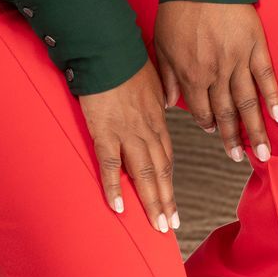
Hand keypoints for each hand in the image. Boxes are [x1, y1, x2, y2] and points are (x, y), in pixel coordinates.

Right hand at [77, 60, 178, 233]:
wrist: (109, 50)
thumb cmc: (128, 61)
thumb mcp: (153, 79)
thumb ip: (158, 97)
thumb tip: (163, 105)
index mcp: (157, 120)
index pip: (166, 157)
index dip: (169, 182)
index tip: (172, 202)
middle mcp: (146, 131)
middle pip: (160, 171)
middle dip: (166, 201)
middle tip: (170, 225)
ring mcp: (126, 133)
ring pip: (144, 174)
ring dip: (152, 201)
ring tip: (157, 225)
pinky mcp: (104, 132)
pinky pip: (111, 165)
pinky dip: (115, 187)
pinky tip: (119, 207)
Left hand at [153, 1, 277, 164]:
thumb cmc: (177, 8)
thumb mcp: (161, 44)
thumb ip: (165, 76)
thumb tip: (168, 103)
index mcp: (190, 73)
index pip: (201, 109)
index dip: (209, 124)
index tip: (215, 133)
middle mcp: (215, 73)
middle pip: (226, 112)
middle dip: (233, 138)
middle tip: (240, 160)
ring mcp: (238, 60)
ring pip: (248, 102)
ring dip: (255, 130)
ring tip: (263, 154)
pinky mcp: (255, 46)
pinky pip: (266, 77)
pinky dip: (273, 98)